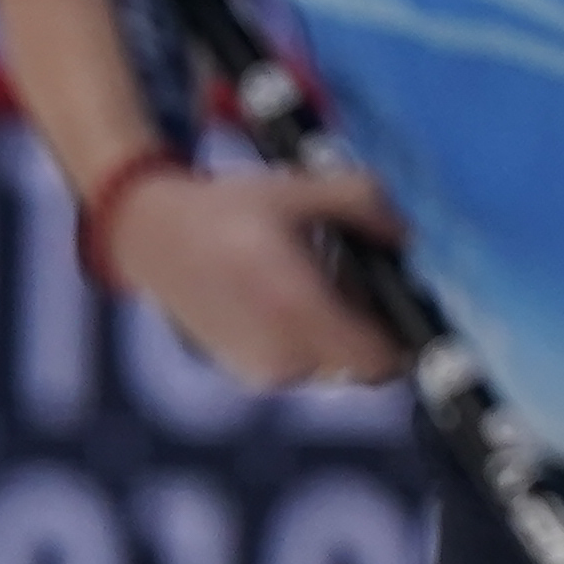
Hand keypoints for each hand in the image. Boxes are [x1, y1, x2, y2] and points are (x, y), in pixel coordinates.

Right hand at [108, 163, 406, 389]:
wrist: (156, 242)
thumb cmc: (231, 210)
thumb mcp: (302, 188)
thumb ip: (367, 202)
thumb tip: (407, 239)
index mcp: (297, 305)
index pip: (380, 361)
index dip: (404, 339)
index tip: (403, 303)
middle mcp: (280, 351)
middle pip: (364, 366)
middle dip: (371, 331)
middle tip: (356, 285)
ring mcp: (262, 371)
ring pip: (335, 368)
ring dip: (339, 336)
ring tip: (315, 287)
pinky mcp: (249, 376)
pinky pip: (305, 367)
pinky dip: (309, 342)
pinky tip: (285, 301)